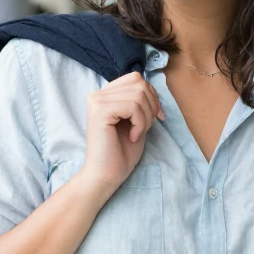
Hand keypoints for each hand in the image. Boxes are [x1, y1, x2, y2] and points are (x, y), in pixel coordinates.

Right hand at [81, 72, 163, 191]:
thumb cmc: (122, 152)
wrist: (107, 175)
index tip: (156, 116)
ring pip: (139, 94)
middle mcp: (98, 94)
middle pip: (140, 83)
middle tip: (144, 128)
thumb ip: (140, 101)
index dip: (152, 95)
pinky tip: (132, 137)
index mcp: (105, 94)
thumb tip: (152, 87)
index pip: (136, 77)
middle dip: (151, 106)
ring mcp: (97, 101)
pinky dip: (140, 123)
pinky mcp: (100, 111)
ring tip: (137, 133)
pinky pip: (133, 106)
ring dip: (146, 117)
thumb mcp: (136, 120)